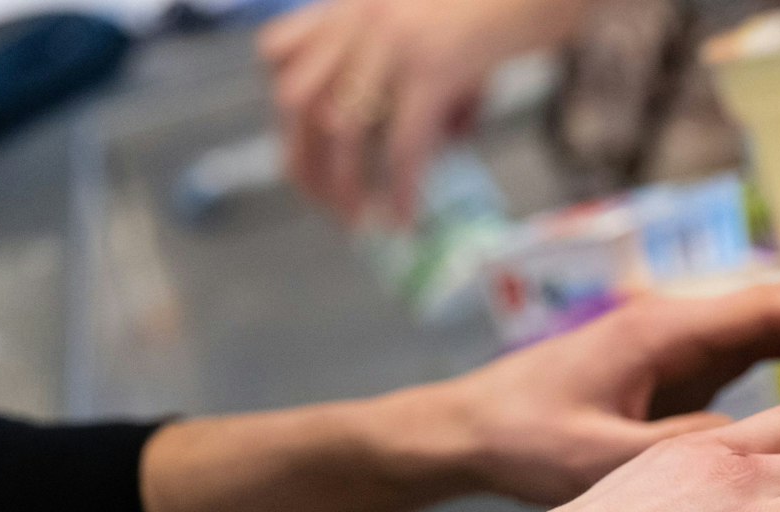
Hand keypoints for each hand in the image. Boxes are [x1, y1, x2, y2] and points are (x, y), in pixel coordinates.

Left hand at [259, 0, 589, 224]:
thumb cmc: (501, 2)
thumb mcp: (439, 28)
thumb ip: (424, 73)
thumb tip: (447, 137)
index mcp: (352, 5)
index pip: (279, 54)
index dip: (283, 111)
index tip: (303, 150)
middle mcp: (360, 18)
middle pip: (298, 100)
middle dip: (304, 162)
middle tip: (327, 205)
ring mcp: (393, 42)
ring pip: (343, 128)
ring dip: (346, 185)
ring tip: (361, 221)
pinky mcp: (433, 67)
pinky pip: (404, 141)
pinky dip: (401, 186)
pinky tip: (406, 216)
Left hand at [432, 283, 779, 505]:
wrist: (468, 430)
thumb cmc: (524, 442)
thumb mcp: (605, 457)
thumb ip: (685, 454)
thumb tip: (762, 457)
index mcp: (670, 333)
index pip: (778, 311)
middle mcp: (683, 324)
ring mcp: (683, 343)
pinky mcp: (680, 369)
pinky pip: (763, 350)